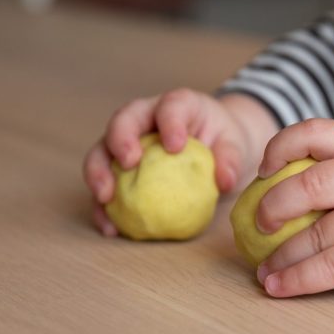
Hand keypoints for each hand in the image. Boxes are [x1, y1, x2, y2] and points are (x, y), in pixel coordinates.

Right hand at [82, 88, 277, 235]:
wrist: (215, 148)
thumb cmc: (223, 140)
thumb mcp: (235, 145)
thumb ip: (230, 160)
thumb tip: (224, 182)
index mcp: (178, 105)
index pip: (170, 106)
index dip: (170, 122)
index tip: (176, 146)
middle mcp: (146, 118)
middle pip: (123, 120)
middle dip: (120, 140)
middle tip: (128, 164)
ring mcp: (128, 142)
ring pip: (102, 150)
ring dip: (98, 174)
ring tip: (105, 198)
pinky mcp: (119, 169)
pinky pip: (106, 186)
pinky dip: (103, 207)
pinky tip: (110, 227)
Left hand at [254, 119, 333, 296]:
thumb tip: (284, 192)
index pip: (315, 132)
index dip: (280, 147)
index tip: (264, 169)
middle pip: (308, 186)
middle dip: (271, 208)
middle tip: (257, 225)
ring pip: (315, 235)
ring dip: (280, 258)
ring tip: (265, 271)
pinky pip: (333, 268)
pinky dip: (299, 280)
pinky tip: (281, 287)